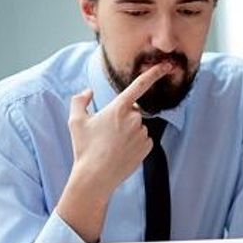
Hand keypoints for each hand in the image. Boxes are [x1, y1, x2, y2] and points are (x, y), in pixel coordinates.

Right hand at [63, 63, 168, 205]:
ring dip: (129, 131)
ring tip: (112, 145)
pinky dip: (134, 142)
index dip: (155, 73)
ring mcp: (142, 133)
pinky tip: (121, 151)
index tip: (167, 65)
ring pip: (138, 126)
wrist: (95, 177)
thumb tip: (89, 92)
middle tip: (107, 133)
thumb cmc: (84, 148)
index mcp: (119, 108)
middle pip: (134, 110)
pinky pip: (143, 139)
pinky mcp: (147, 147)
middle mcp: (134, 119)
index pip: (140, 85)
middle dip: (124, 117)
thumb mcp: (75, 121)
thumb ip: (80, 100)